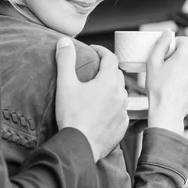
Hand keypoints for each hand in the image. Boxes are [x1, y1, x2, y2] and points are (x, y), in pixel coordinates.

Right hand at [54, 37, 128, 162]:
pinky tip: (103, 109)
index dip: (102, 50)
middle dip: (107, 68)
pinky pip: (121, 110)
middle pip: (117, 74)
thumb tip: (64, 41)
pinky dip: (114, 105)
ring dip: (112, 87)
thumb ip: (65, 60)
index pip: (111, 58)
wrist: (79, 145)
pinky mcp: (122, 126)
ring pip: (121, 92)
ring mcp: (122, 111)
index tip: (93, 49)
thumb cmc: (72, 115)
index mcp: (108, 82)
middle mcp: (120, 95)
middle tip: (94, 68)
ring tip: (98, 89)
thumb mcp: (65, 84)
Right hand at [146, 30, 187, 134]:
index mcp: (186, 56)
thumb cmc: (158, 89)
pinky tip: (177, 86)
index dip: (174, 44)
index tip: (166, 53)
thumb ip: (160, 44)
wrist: (167, 111)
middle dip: (177, 57)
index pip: (184, 40)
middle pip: (187, 53)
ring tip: (171, 79)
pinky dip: (187, 77)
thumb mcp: (152, 63)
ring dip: (183, 67)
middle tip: (165, 68)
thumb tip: (167, 32)